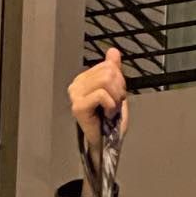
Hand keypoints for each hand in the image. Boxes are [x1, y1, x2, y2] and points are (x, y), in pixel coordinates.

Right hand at [68, 47, 128, 181]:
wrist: (107, 145)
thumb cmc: (110, 123)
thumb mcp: (116, 92)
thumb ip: (114, 70)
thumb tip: (113, 51)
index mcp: (84, 79)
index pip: (108, 65)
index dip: (120, 81)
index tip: (116, 98)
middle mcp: (77, 84)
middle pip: (108, 71)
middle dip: (119, 90)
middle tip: (115, 106)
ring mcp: (75, 95)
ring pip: (105, 80)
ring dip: (115, 98)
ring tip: (111, 110)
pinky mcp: (78, 106)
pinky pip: (102, 95)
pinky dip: (111, 106)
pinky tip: (107, 115)